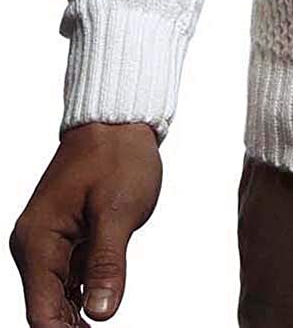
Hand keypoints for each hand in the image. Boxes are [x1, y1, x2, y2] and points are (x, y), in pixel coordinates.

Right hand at [10, 123, 161, 325]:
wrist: (118, 122)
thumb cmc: (117, 155)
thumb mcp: (118, 210)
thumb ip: (108, 263)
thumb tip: (101, 313)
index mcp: (39, 241)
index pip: (42, 312)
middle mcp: (35, 246)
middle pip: (46, 309)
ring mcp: (49, 243)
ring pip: (57, 297)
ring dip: (75, 318)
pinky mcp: (66, 238)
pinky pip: (69, 278)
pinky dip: (82, 297)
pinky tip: (98, 311)